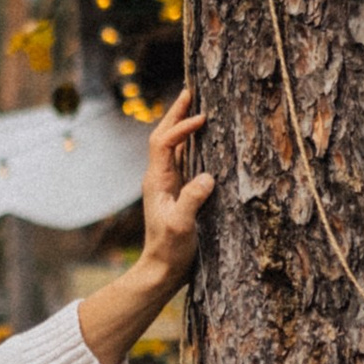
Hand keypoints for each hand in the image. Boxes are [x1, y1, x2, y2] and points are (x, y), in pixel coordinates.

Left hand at [137, 92, 210, 286]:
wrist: (162, 271)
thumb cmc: (170, 251)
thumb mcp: (181, 227)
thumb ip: (191, 201)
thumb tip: (207, 176)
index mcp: (156, 181)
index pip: (164, 143)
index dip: (181, 127)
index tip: (201, 119)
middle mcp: (160, 178)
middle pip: (165, 137)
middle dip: (176, 114)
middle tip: (190, 91)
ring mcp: (169, 185)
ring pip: (174, 147)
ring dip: (183, 126)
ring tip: (196, 106)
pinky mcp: (179, 193)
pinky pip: (184, 161)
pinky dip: (192, 145)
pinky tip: (203, 140)